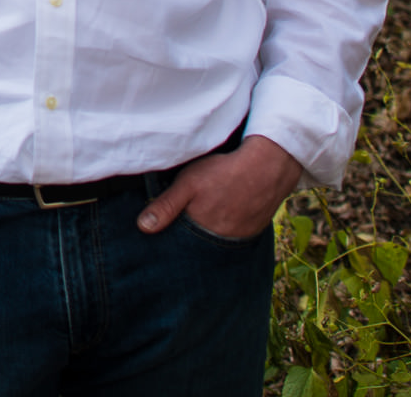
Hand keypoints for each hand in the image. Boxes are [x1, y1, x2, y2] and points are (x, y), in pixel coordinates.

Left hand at [136, 134, 302, 240]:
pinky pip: (235, 235)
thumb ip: (166, 206)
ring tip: (208, 214)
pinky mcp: (253, 231)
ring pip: (217, 240)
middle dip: (191, 236)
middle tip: (190, 220)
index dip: (173, 236)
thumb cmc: (224, 172)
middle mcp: (221, 241)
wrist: (268, 167)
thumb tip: (142, 228)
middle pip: (200, 243)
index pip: (181, 243)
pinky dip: (227, 228)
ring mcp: (239, 237)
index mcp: (202, 230)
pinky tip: (225, 213)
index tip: (166, 232)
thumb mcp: (188, 184)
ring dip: (210, 232)